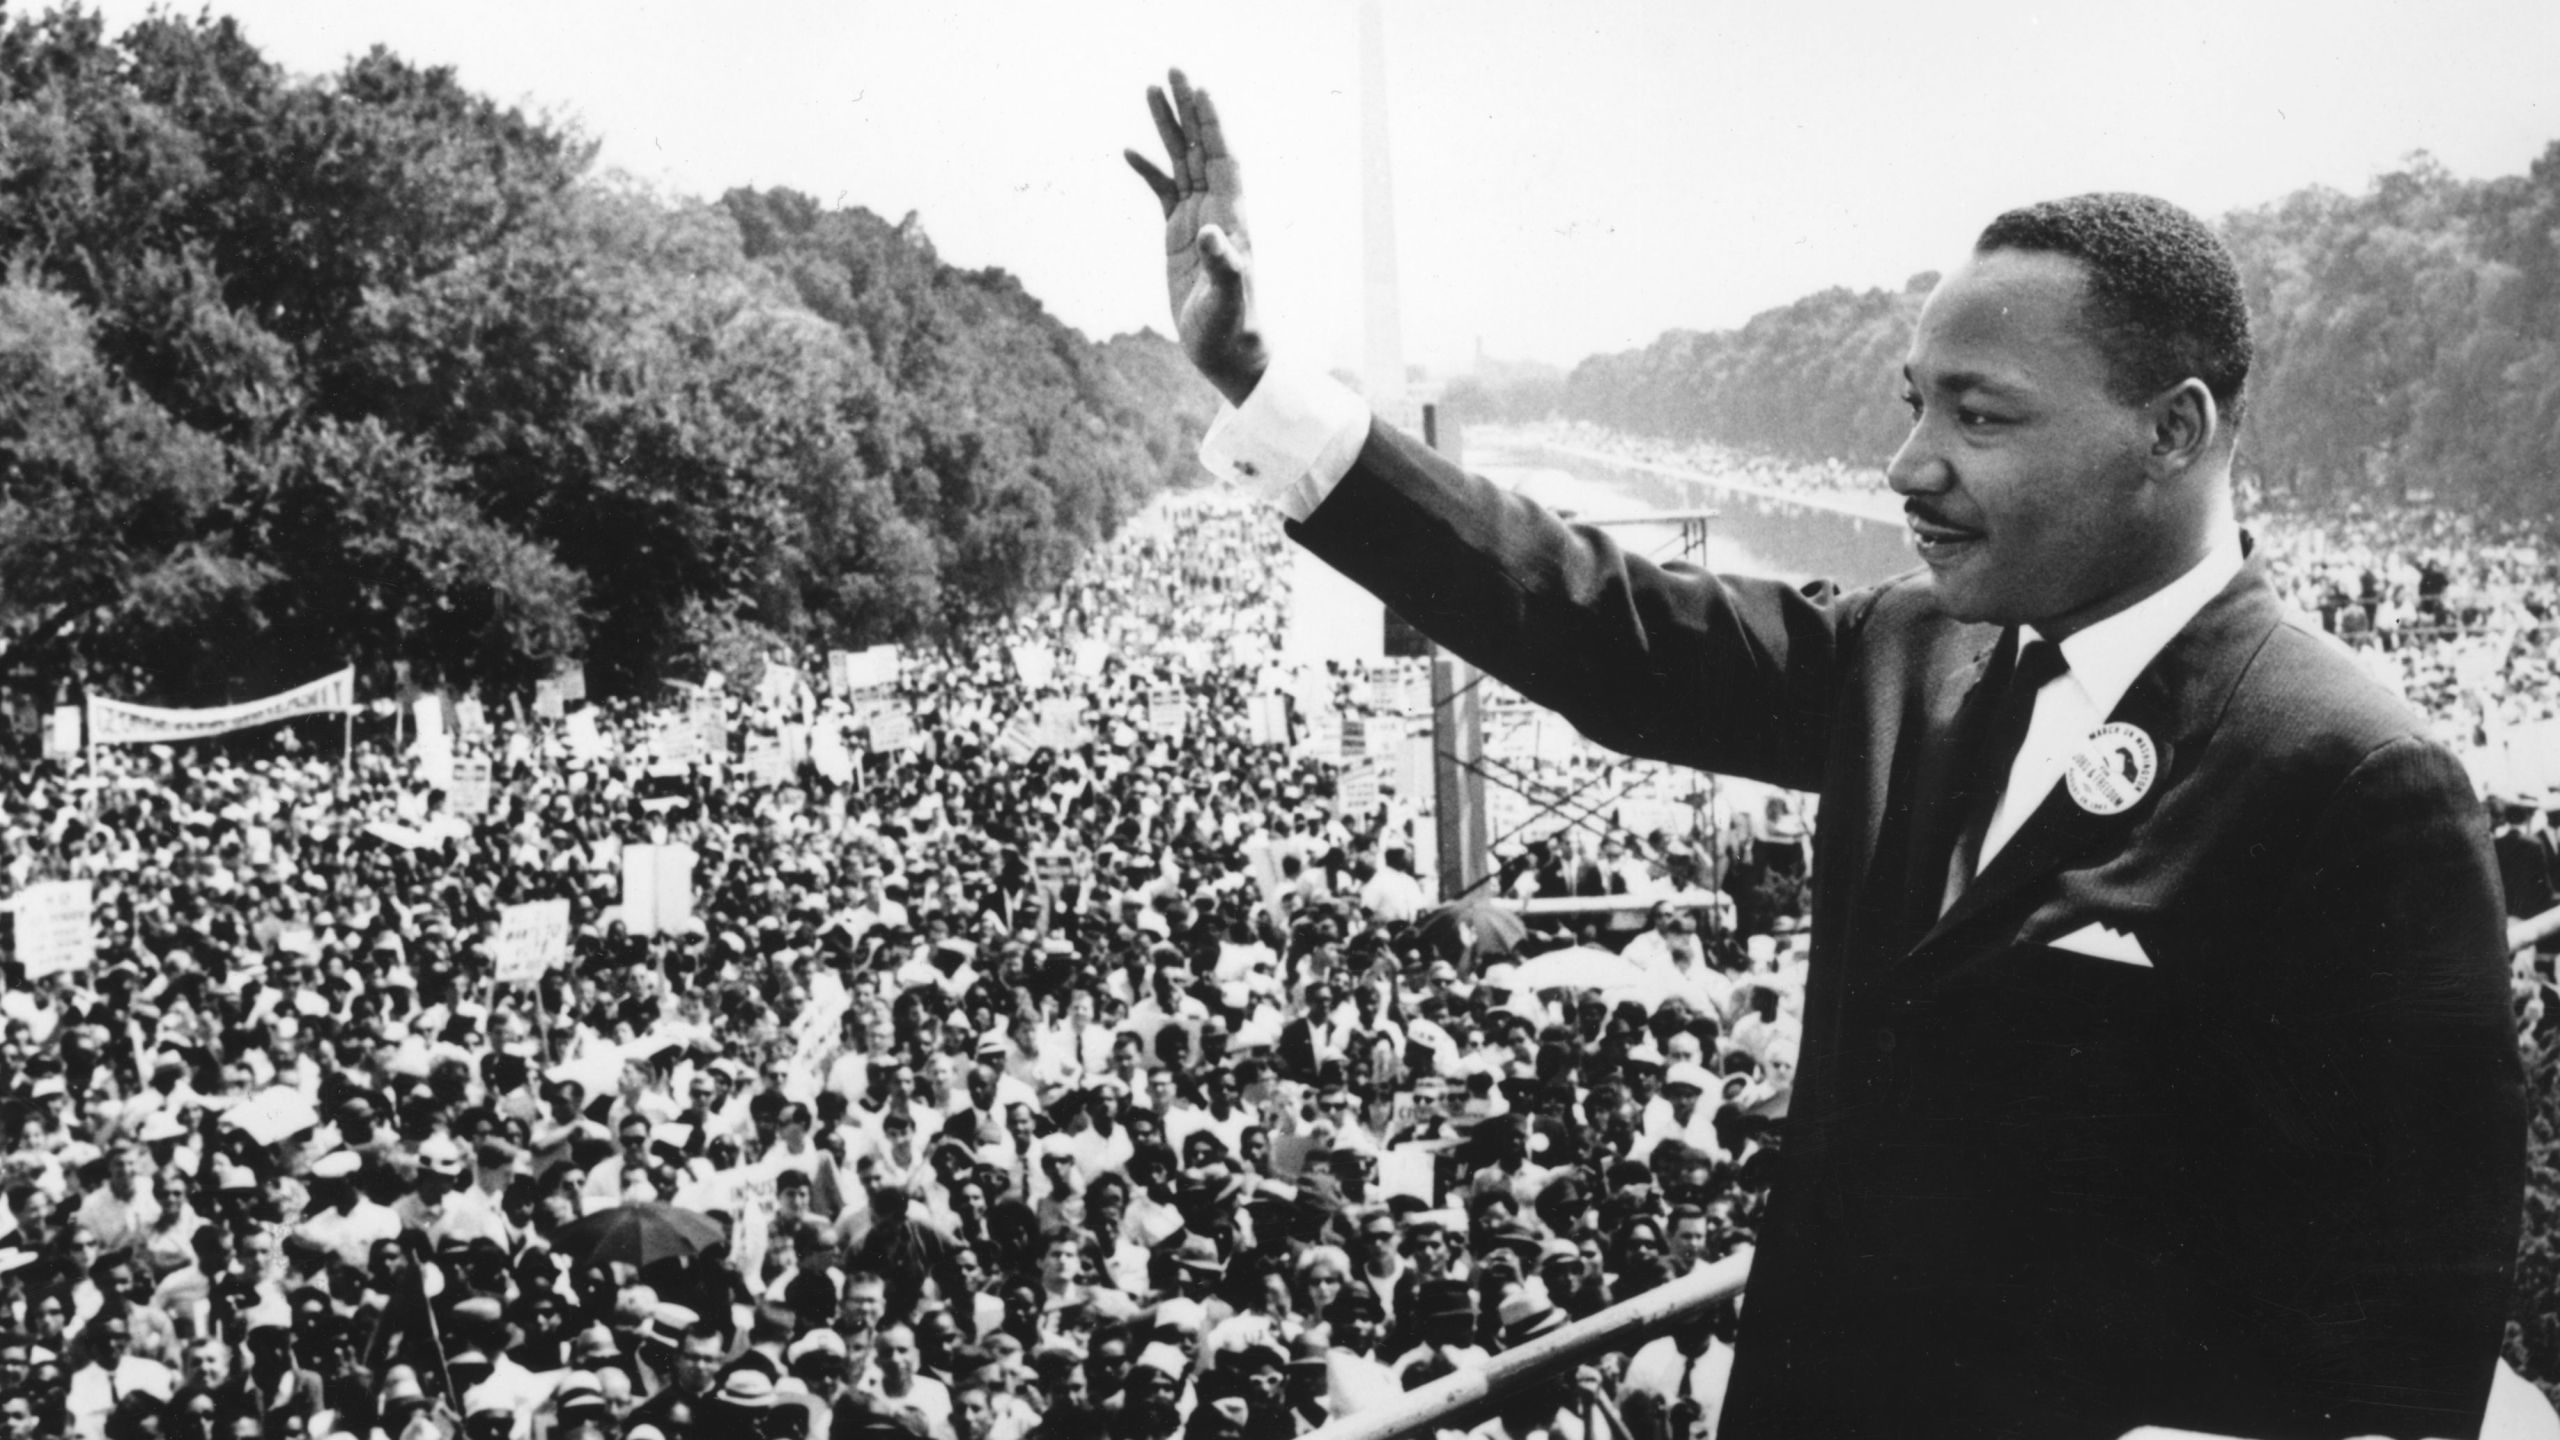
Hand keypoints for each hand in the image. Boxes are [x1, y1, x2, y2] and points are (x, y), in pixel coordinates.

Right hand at [1125, 69, 1268, 405]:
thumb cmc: (1232, 328)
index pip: (1223, 158)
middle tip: (1172, 70)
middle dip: (1187, 109)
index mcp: (1232, 217)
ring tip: (1150, 90)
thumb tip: (1211, 235)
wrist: (1226, 351)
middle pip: (1201, 148)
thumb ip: (1223, 266)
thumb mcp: (1227, 299)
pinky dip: (1148, 170)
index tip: (1200, 89)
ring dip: (1167, 127)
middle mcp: (1217, 210)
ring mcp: (1197, 219)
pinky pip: (1163, 191)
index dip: (1212, 124)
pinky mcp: (1179, 235)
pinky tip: (1129, 151)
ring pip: (1182, 162)